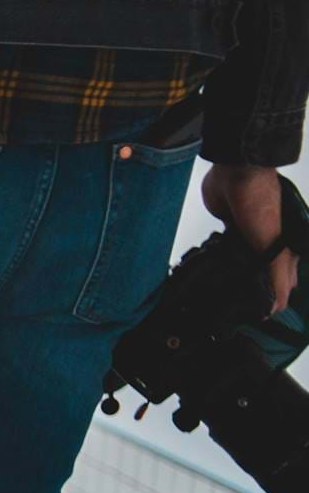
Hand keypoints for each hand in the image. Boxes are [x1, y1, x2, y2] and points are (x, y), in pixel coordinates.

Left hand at [202, 163, 300, 315]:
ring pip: (241, 263)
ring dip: (231, 277)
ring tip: (217, 298)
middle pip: (260, 274)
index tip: (258, 318)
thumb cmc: (262, 202)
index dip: (273, 300)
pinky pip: (223, 248)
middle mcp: (268, 243)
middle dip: (249, 291)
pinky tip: (208, 272)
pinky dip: (217, 260)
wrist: (237, 173)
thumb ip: (277, 273)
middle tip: (233, 312)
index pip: (282, 282)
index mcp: (284, 247)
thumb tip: (278, 304)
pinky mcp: (229, 227)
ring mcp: (248, 236)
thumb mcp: (274, 244)